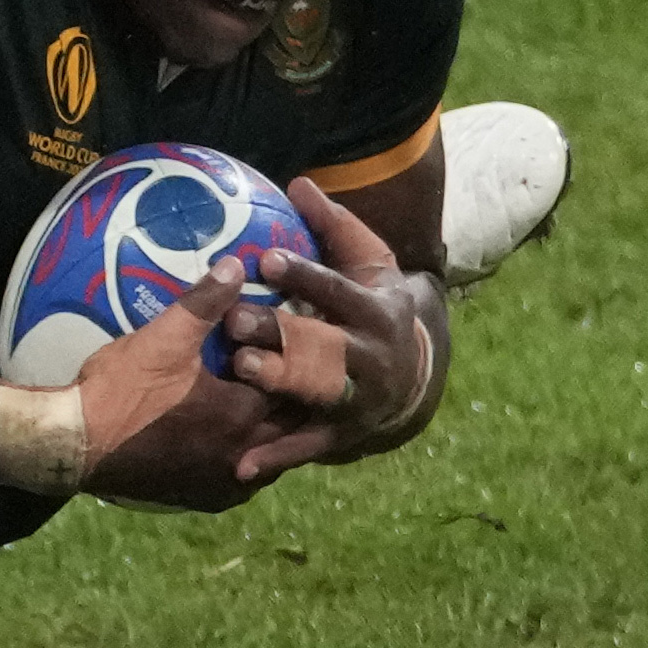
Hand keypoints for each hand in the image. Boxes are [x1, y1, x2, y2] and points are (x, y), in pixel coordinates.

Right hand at [80, 273, 319, 512]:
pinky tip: (239, 450)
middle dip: (294, 403)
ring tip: (270, 412)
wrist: (76, 443)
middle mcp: (242, 454)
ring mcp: (222, 483)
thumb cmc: (121, 389)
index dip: (296, 366)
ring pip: (271, 461)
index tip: (295, 347)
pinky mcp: (201, 499)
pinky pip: (242, 485)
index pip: (293, 388)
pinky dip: (249, 466)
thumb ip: (205, 301)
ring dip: (274, 437)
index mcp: (241, 413)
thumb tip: (236, 265)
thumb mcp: (165, 337)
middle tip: (290, 377)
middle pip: (291, 429)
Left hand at [237, 183, 437, 466]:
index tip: (265, 257)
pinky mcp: (343, 434)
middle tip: (237, 321)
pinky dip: (275, 457)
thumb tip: (297, 182)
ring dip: (279, 383)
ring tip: (241, 373)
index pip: (338, 289)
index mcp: (377, 310)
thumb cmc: (373, 303)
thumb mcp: (367, 261)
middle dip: (283, 332)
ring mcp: (359, 399)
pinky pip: (306, 445)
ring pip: (316, 391)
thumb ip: (333, 225)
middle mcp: (371, 356)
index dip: (305, 274)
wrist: (411, 376)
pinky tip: (240, 465)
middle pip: (324, 343)